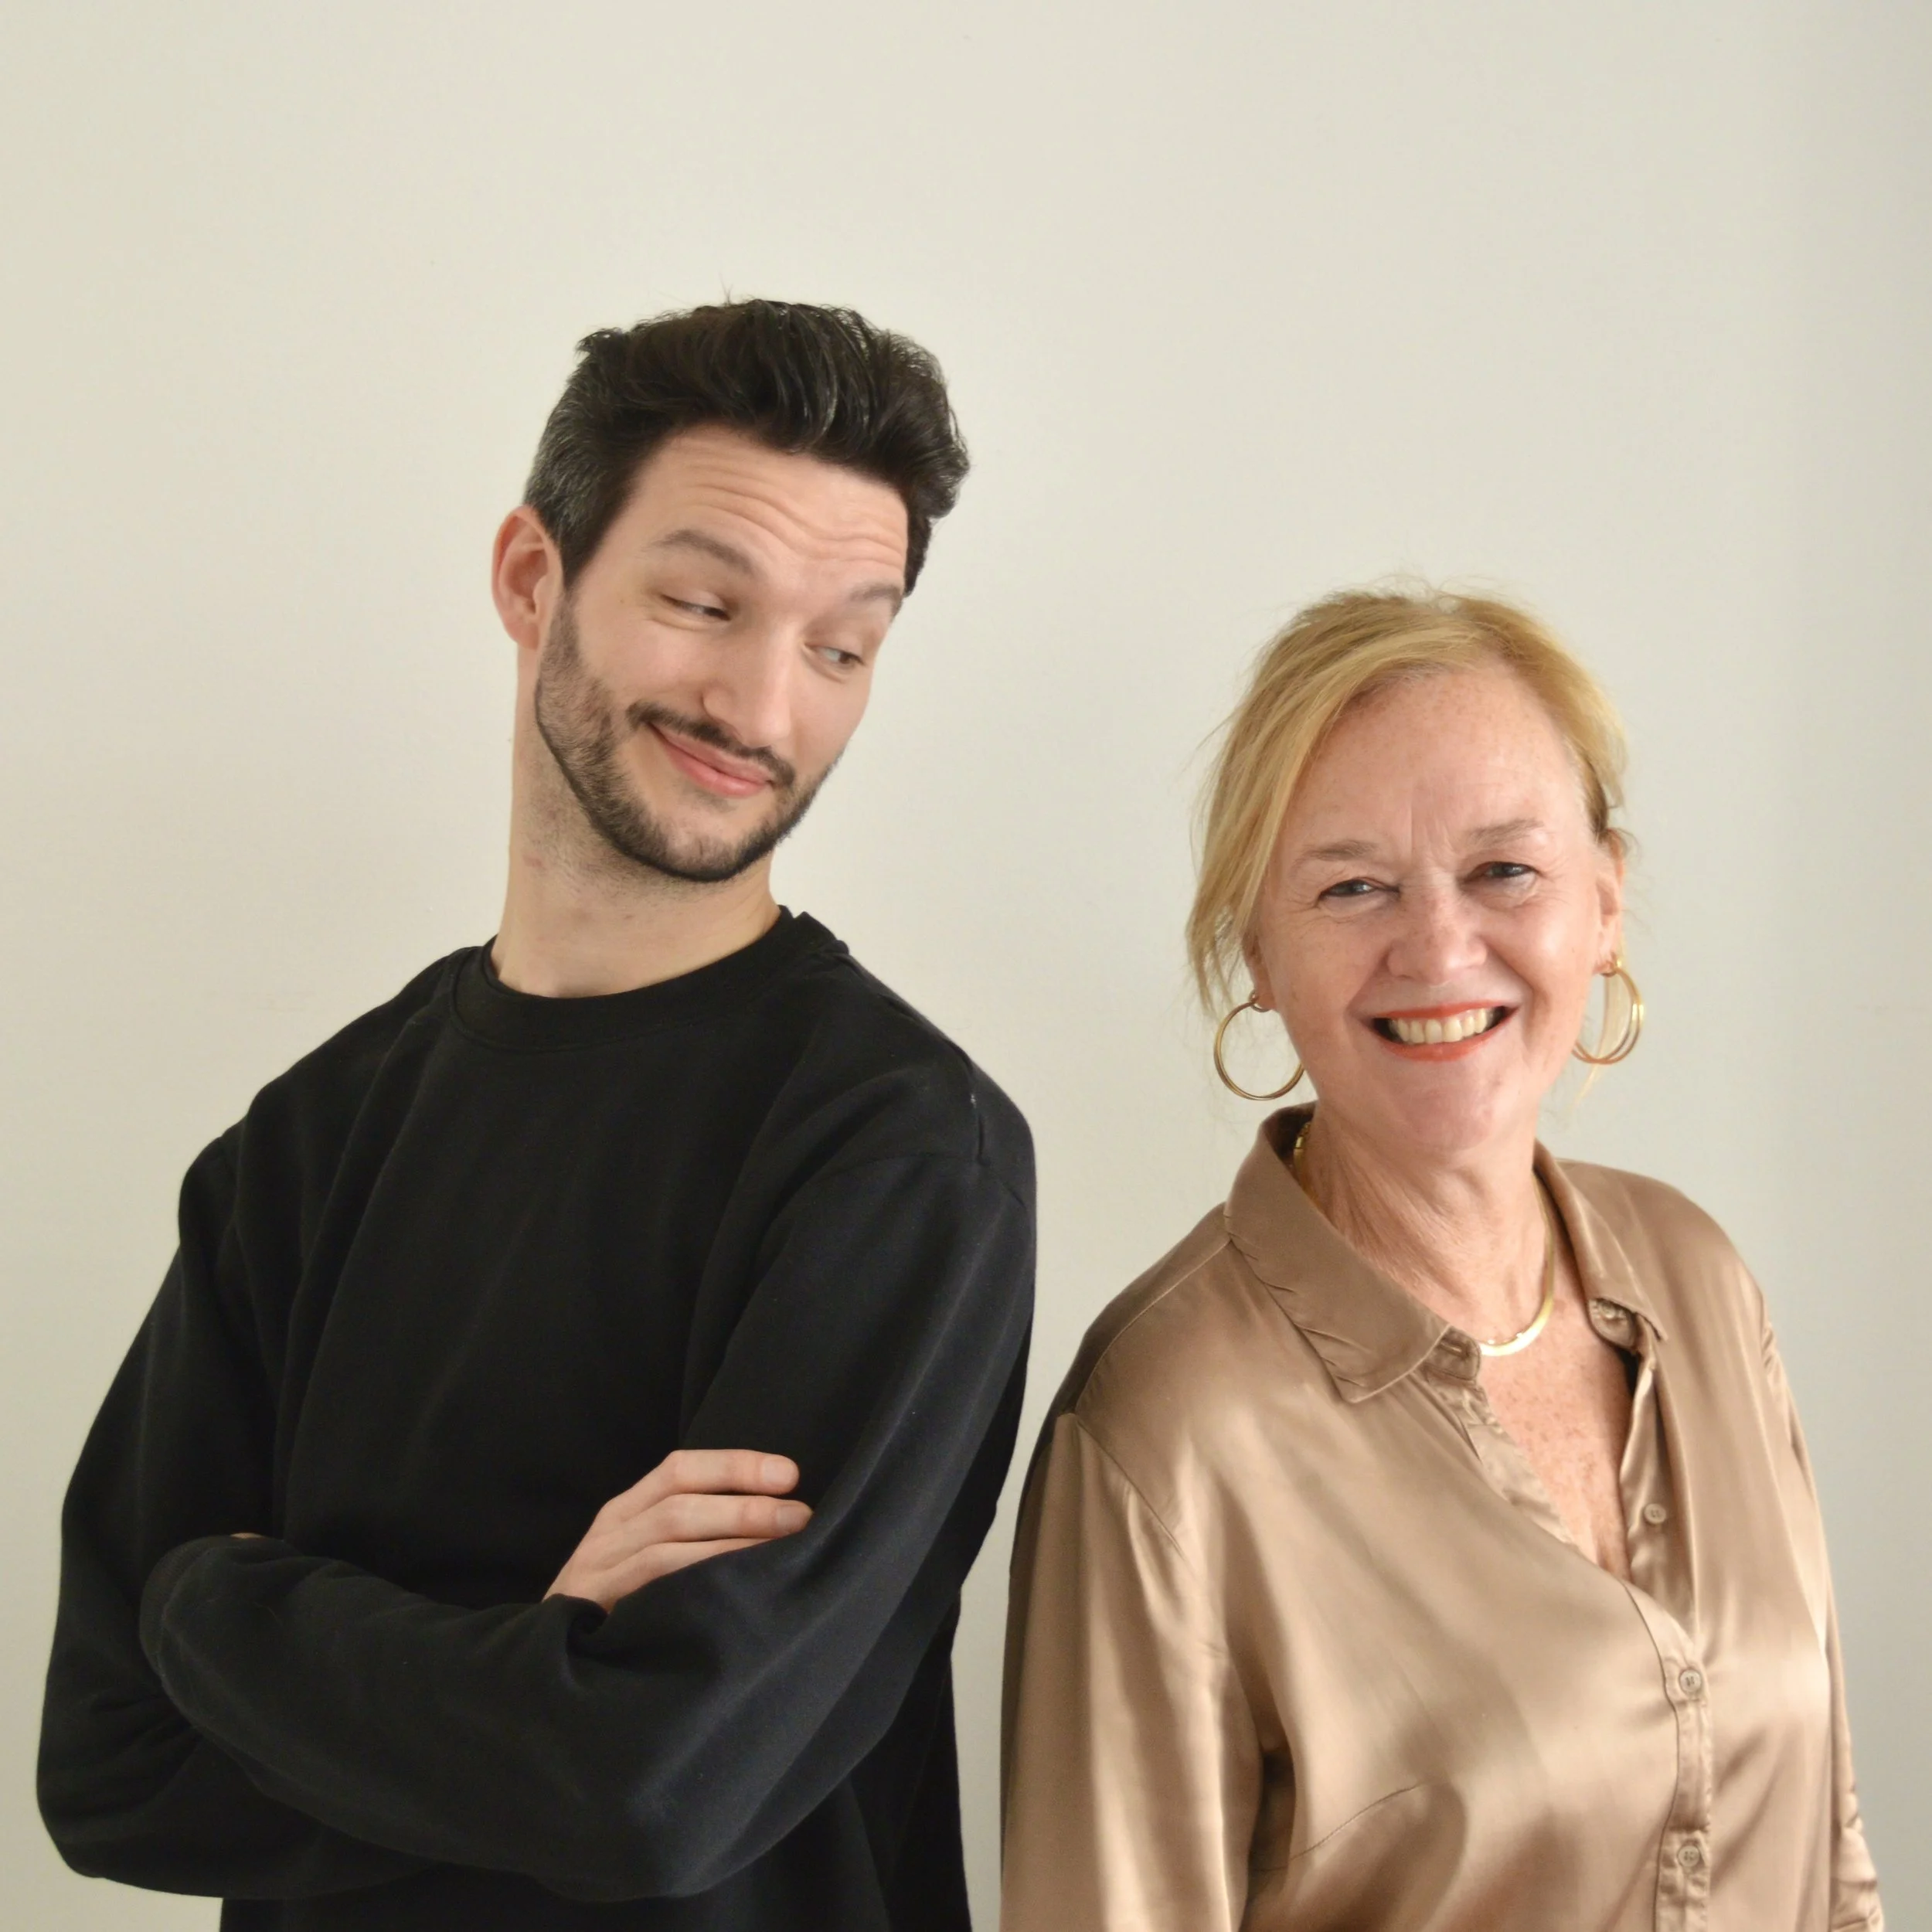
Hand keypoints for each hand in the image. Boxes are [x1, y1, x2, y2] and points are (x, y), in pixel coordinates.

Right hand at [545, 1449, 809, 1611]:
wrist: (547, 1664)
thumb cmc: (619, 1605)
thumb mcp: (644, 1556)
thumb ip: (691, 1531)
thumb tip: (776, 1512)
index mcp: (625, 1511)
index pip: (680, 1470)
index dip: (736, 1466)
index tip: (791, 1475)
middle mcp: (609, 1535)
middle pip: (680, 1505)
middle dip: (745, 1508)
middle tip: (801, 1517)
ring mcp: (597, 1573)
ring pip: (667, 1544)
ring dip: (731, 1544)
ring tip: (783, 1551)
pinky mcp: (592, 1612)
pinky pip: (650, 1591)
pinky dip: (695, 1584)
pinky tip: (734, 1593)